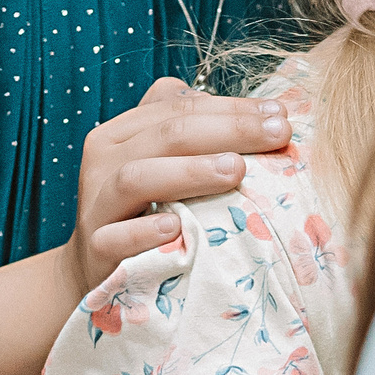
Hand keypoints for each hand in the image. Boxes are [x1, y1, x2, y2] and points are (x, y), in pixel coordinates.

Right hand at [65, 77, 295, 298]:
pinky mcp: (95, 251)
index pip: (177, 107)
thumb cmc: (144, 212)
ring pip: (134, 178)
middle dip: (227, 129)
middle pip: (164, 135)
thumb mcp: (163, 165)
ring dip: (188, 171)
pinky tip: (175, 227)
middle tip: (277, 133)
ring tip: (237, 170)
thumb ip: (194, 134)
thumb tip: (262, 112)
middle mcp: (103, 162)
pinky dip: (143, 232)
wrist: (96, 268)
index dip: (231, 107)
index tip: (279, 113)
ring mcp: (96, 207)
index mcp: (121, 133)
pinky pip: (114, 239)